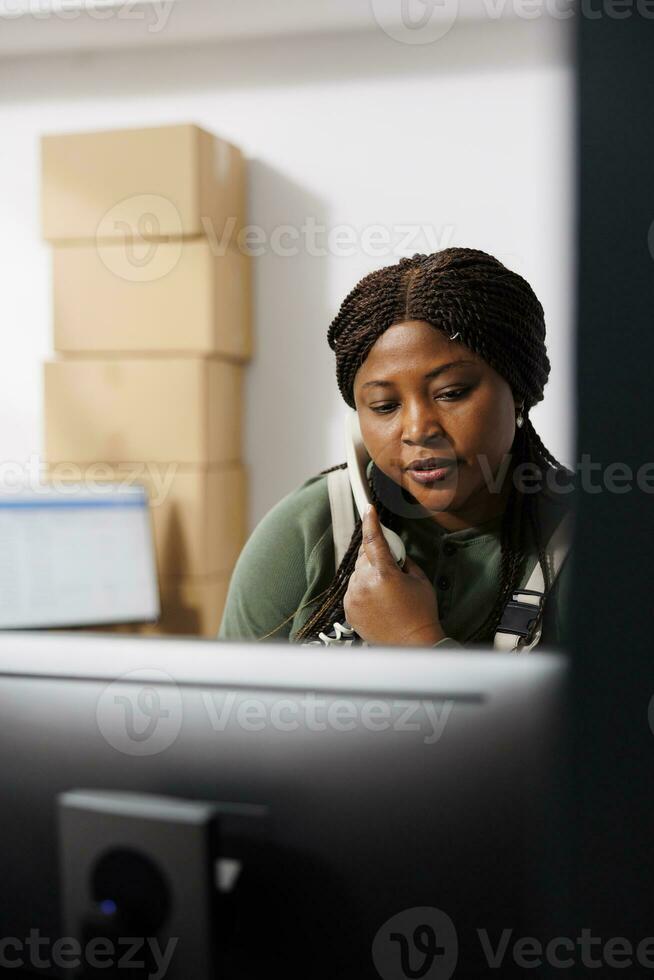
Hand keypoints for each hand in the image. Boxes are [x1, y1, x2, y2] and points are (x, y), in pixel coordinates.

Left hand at [343, 504, 445, 645]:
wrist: (411, 643)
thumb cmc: (420, 613)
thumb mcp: (420, 581)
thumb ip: (404, 562)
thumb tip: (394, 553)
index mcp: (384, 574)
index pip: (373, 540)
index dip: (371, 522)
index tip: (368, 509)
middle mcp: (364, 584)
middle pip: (363, 557)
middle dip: (375, 557)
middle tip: (391, 569)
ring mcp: (354, 598)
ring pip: (357, 574)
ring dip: (368, 575)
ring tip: (386, 592)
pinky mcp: (349, 610)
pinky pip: (353, 590)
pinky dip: (362, 590)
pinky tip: (378, 602)